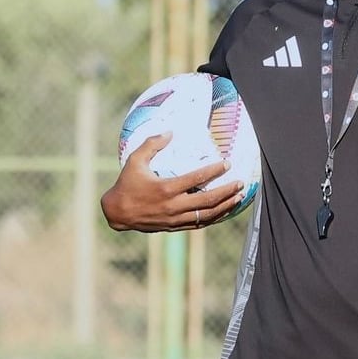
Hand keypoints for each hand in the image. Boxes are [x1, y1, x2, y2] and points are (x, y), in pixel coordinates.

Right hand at [100, 132, 244, 231]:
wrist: (117, 213)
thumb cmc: (126, 184)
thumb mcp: (134, 161)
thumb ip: (151, 144)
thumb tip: (169, 132)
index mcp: (166, 188)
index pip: (196, 179)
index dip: (214, 171)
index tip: (227, 164)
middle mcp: (173, 206)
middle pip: (207, 200)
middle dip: (226, 191)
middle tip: (240, 182)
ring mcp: (175, 219)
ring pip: (206, 215)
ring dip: (225, 206)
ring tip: (239, 197)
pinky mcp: (174, 227)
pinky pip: (199, 224)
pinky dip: (214, 218)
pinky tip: (225, 211)